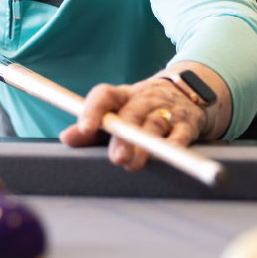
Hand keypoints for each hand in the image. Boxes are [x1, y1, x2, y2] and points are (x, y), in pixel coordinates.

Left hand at [57, 79, 206, 171]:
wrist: (189, 92)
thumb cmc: (142, 109)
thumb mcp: (117, 113)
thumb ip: (92, 129)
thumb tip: (67, 137)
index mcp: (123, 95)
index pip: (105, 95)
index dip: (93, 109)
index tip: (84, 127)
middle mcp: (145, 99)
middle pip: (132, 113)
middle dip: (123, 137)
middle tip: (116, 158)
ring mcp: (168, 110)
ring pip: (155, 124)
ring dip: (144, 146)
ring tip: (133, 164)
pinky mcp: (188, 123)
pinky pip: (181, 134)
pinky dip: (173, 145)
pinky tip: (166, 155)